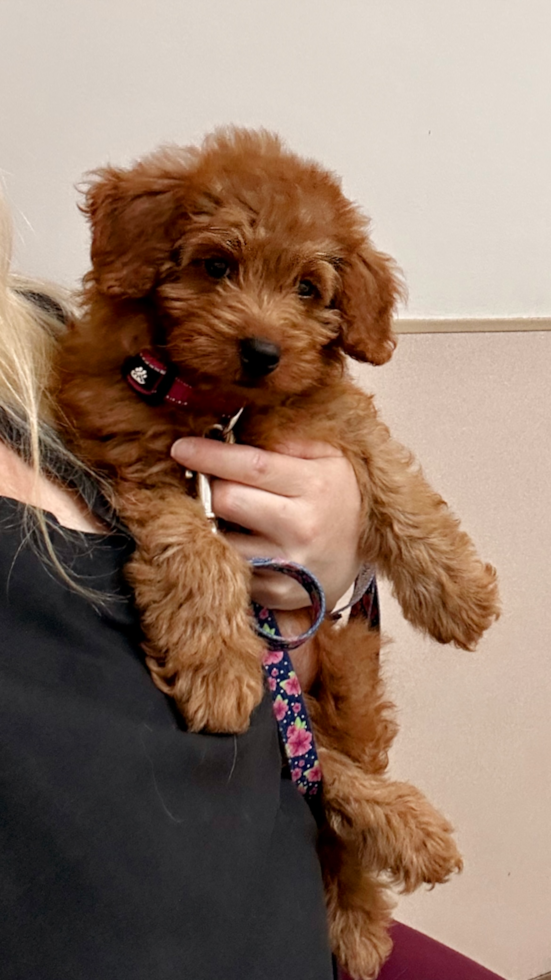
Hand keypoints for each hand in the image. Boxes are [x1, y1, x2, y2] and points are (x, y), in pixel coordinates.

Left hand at [170, 437, 362, 612]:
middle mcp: (302, 525)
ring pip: (222, 538)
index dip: (210, 455)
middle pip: (226, 501)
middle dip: (210, 487)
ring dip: (217, 523)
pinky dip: (229, 552)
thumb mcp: (328, 457)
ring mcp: (289, 564)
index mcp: (314, 485)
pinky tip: (243, 541)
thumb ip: (287, 440)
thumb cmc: (339, 496)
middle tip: (211, 482)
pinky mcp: (278, 592)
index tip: (181, 447)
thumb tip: (237, 429)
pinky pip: (233, 568)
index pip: (251, 465)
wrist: (366, 551)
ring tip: (231, 515)